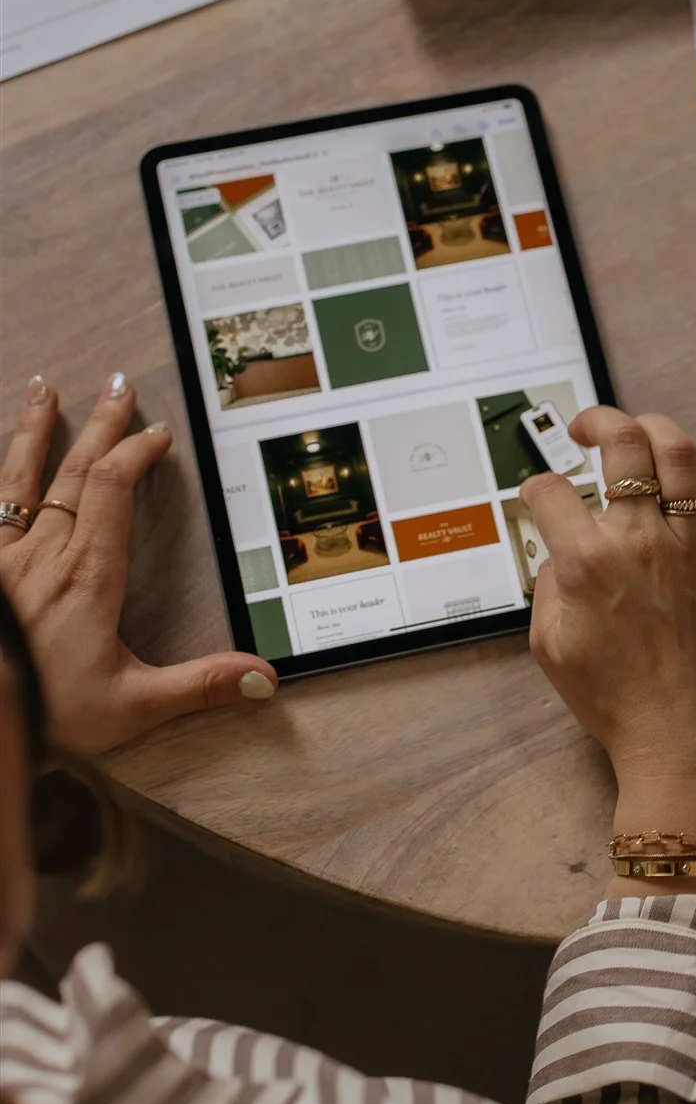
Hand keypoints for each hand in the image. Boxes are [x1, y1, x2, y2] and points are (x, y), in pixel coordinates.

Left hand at [0, 375, 276, 755]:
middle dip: (101, 426)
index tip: (157, 434)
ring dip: (35, 432)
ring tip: (43, 390)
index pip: (112, 489)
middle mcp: (41, 557)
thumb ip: (196, 685)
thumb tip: (263, 677)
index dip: (135, 453)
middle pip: (74, 472)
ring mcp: (1, 562)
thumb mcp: (130, 708)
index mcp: (87, 577)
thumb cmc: (46, 716)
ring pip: (19, 480)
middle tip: (119, 386)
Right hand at [524, 408, 695, 842]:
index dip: (536, 487)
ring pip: (677, 449)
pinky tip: (686, 470)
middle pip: (622, 443)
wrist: (683, 736)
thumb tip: (561, 546)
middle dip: (596, 421)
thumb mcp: (549, 645)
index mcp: (588, 564)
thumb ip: (548, 583)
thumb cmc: (617, 700)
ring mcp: (693, 542)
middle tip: (586, 428)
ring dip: (651, 428)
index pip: (550, 491)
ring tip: (637, 434)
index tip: (540, 496)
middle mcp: (642, 541)